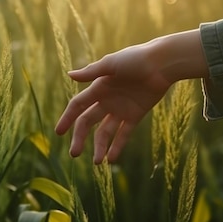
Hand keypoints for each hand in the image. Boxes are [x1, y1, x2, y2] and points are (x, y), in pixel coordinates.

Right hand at [55, 29, 206, 163]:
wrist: (163, 64)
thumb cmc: (136, 59)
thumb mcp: (112, 64)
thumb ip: (91, 72)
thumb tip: (69, 75)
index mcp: (98, 88)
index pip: (78, 106)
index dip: (67, 118)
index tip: (59, 132)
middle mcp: (107, 100)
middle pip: (88, 122)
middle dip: (80, 137)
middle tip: (74, 154)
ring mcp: (121, 109)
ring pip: (105, 132)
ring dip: (100, 147)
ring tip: (97, 162)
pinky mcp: (136, 115)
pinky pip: (124, 134)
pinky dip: (118, 146)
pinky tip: (111, 159)